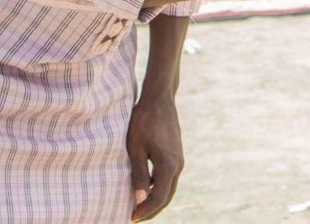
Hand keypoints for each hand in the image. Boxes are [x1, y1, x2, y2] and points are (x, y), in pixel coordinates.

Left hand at [128, 93, 183, 221]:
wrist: (159, 98)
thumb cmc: (144, 121)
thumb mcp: (136, 149)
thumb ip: (139, 175)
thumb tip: (139, 200)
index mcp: (168, 165)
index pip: (158, 198)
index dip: (145, 210)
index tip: (131, 217)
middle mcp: (177, 164)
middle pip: (167, 196)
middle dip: (152, 209)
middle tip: (135, 215)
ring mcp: (179, 158)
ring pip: (169, 187)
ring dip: (156, 198)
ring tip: (138, 203)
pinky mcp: (176, 152)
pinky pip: (169, 176)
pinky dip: (159, 186)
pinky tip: (145, 185)